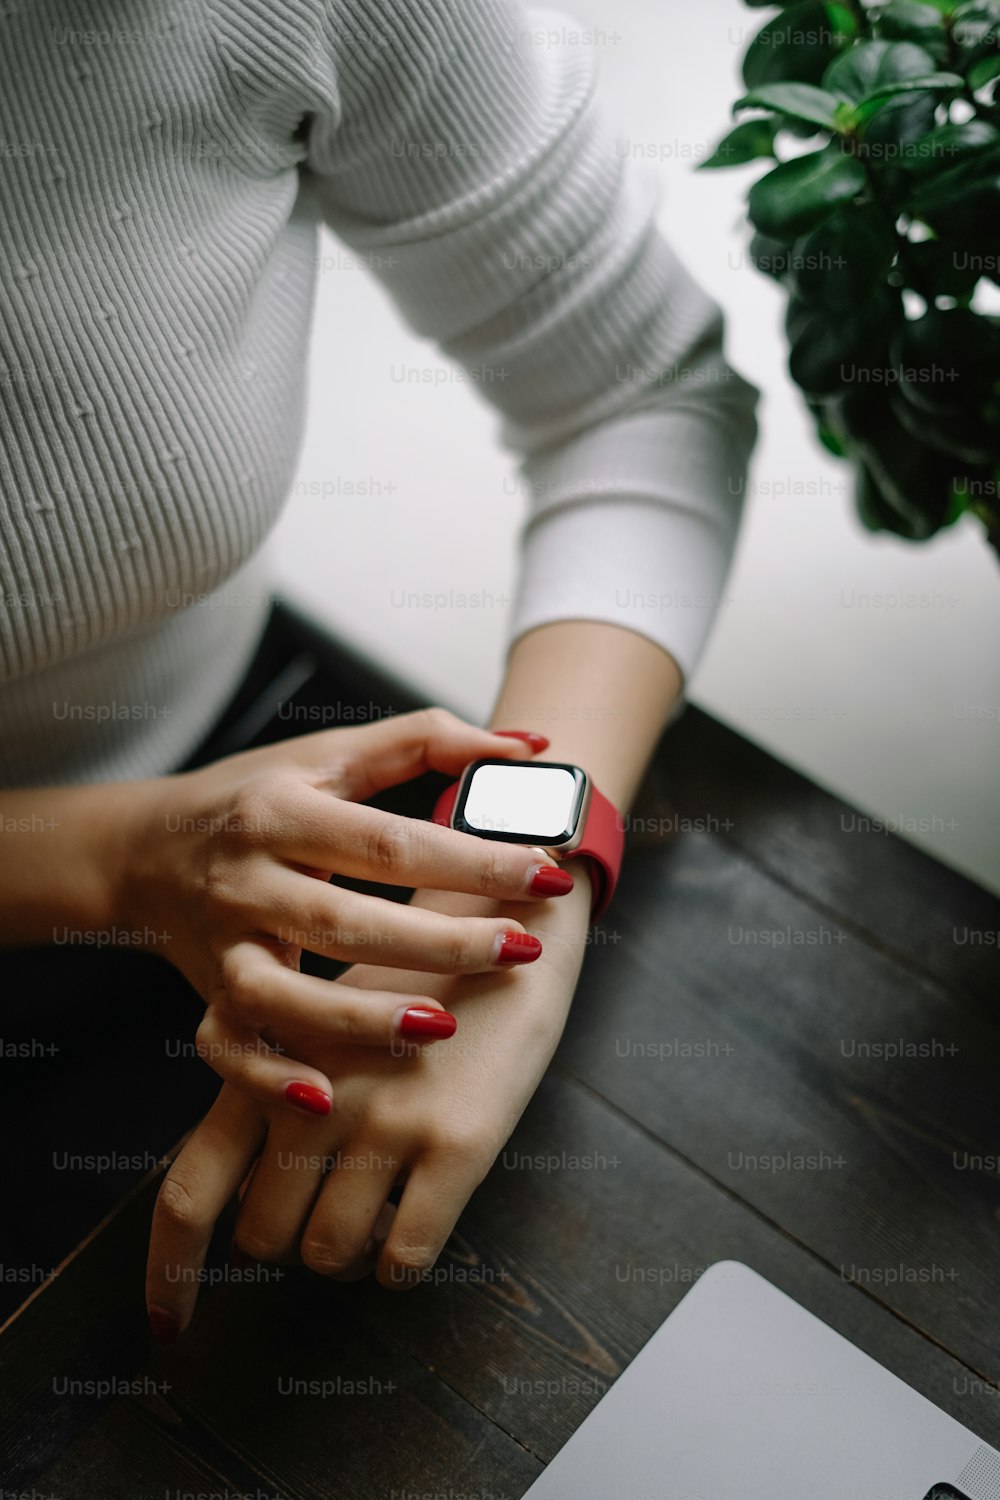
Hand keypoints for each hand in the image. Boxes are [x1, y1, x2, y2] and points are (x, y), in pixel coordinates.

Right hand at [115, 709, 574, 1112]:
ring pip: (282, 994)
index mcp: (282, 810)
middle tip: (520, 950)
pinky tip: (327, 1096)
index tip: (544, 870)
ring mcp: (224, 943)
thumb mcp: (330, 756)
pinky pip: (226, 1047)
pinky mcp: (207, 994)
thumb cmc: (256, 797)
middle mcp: (247, 878)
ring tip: (440, 1026)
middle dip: (440, 941)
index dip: (470, 858)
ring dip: (359, 1017)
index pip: (387, 840)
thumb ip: (426, 741)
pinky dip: (268, 1075)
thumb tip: (530, 746)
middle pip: (345, 918)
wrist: (143, 848)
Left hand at [145, 869, 592, 1337]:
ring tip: (378, 1210)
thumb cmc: (416, 974)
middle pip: (262, 1236)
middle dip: (292, 1237)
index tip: (170, 1328)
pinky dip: (402, 1261)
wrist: (512, 925)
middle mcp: (313, 1096)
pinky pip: (405, 1257)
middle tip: (328, 1211)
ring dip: (350, 1250)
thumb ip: (272, 1087)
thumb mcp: (323, 1016)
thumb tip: (248, 1190)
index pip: (190, 1190)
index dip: (170, 1273)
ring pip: (330, 1252)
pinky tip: (418, 1222)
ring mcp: (384, 1121)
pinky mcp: (456, 1141)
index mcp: (269, 1063)